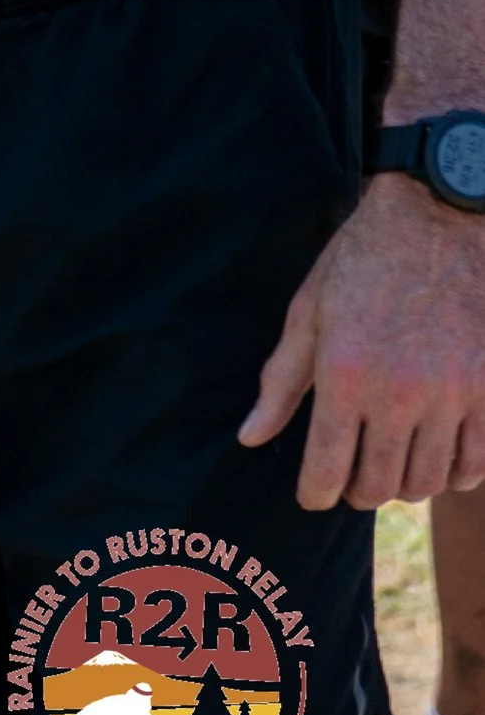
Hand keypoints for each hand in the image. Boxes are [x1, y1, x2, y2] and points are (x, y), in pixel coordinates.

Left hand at [242, 171, 484, 504]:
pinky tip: (438, 457)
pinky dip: (455, 473)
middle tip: (350, 478)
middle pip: (378, 485)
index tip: (312, 496)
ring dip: (404, 484)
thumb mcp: (310, 310)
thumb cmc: (362, 260)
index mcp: (344, 373)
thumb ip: (282, 380)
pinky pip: (476, 463)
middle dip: (357, 491)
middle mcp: (398, 392)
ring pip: (427, 481)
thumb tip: (251, 438)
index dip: (315, 493)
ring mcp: (450, 394)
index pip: (327, 467)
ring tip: (391, 464)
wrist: (438, 217)